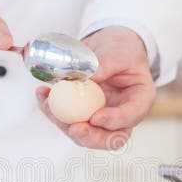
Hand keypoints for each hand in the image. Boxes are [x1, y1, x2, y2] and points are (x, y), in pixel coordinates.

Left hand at [36, 26, 155, 149]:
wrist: (109, 44)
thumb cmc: (122, 48)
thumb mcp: (119, 51)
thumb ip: (105, 64)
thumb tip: (83, 79)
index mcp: (139, 99)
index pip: (131, 117)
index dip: (114, 121)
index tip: (95, 117)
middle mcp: (121, 113)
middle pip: (108, 137)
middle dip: (89, 136)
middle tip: (72, 127)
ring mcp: (100, 115)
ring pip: (84, 132)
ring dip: (64, 124)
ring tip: (48, 104)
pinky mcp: (82, 112)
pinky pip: (67, 118)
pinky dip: (52, 110)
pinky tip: (42, 94)